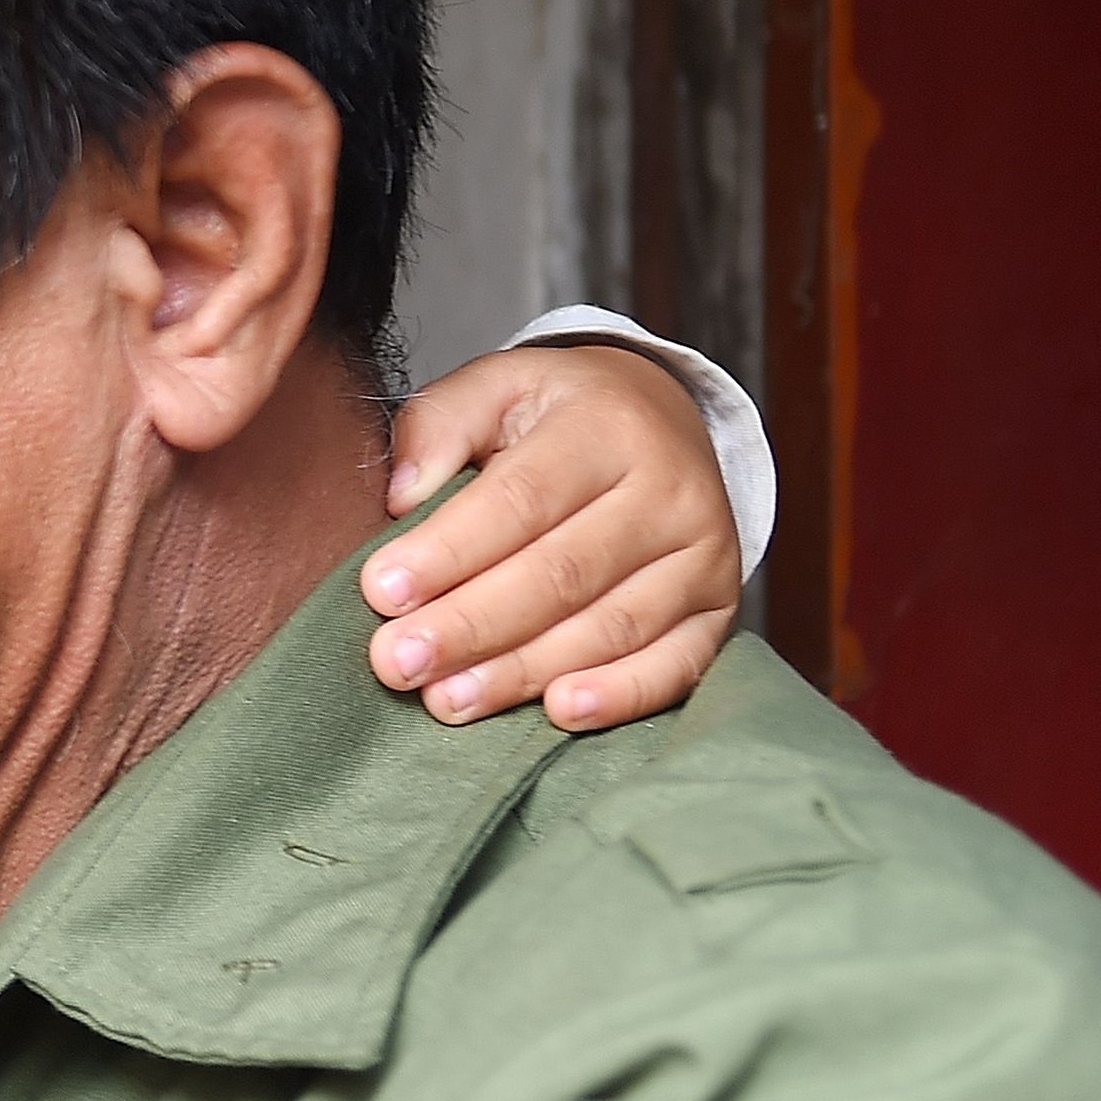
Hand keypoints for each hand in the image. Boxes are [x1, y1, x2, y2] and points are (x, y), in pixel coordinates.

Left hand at [362, 344, 741, 727]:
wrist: (661, 422)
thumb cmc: (555, 417)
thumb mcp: (494, 387)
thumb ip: (437, 427)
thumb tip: (399, 496)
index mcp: (607, 426)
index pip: (522, 498)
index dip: (450, 551)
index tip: (382, 590)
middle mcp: (669, 489)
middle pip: (562, 573)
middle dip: (470, 625)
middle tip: (397, 662)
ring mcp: (703, 555)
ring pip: (610, 627)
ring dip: (521, 672)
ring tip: (446, 699)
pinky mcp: (718, 609)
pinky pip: (676, 664)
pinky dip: (620, 696)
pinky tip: (559, 713)